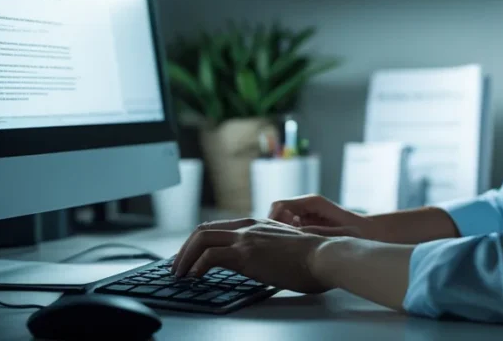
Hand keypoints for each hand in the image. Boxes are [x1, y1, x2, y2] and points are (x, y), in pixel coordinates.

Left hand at [171, 218, 332, 293]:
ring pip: (201, 239)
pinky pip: (210, 257)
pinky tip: (194, 278)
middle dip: (185, 249)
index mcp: (257, 224)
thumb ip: (272, 249)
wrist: (325, 255)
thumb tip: (267, 262)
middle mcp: (248, 227)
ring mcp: (246, 238)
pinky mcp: (246, 254)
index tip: (191, 257)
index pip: (218, 227)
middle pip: (204, 230)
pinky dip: (196, 267)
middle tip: (178, 266)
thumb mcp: (287, 247)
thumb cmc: (314, 258)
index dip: (200, 242)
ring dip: (185, 257)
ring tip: (180, 274)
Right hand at [268, 195, 372, 238]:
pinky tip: (296, 249)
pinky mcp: (309, 224)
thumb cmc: (358, 233)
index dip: (273, 220)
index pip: (279, 206)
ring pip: (282, 221)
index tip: (276, 236)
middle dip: (274, 228)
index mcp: (312, 202)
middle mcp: (307, 206)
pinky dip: (288, 237)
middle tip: (281, 245)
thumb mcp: (334, 233)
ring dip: (281, 234)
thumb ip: (312, 232)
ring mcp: (307, 214)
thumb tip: (292, 233)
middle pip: (277, 213)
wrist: (373, 234)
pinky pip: (290, 228)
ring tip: (288, 248)